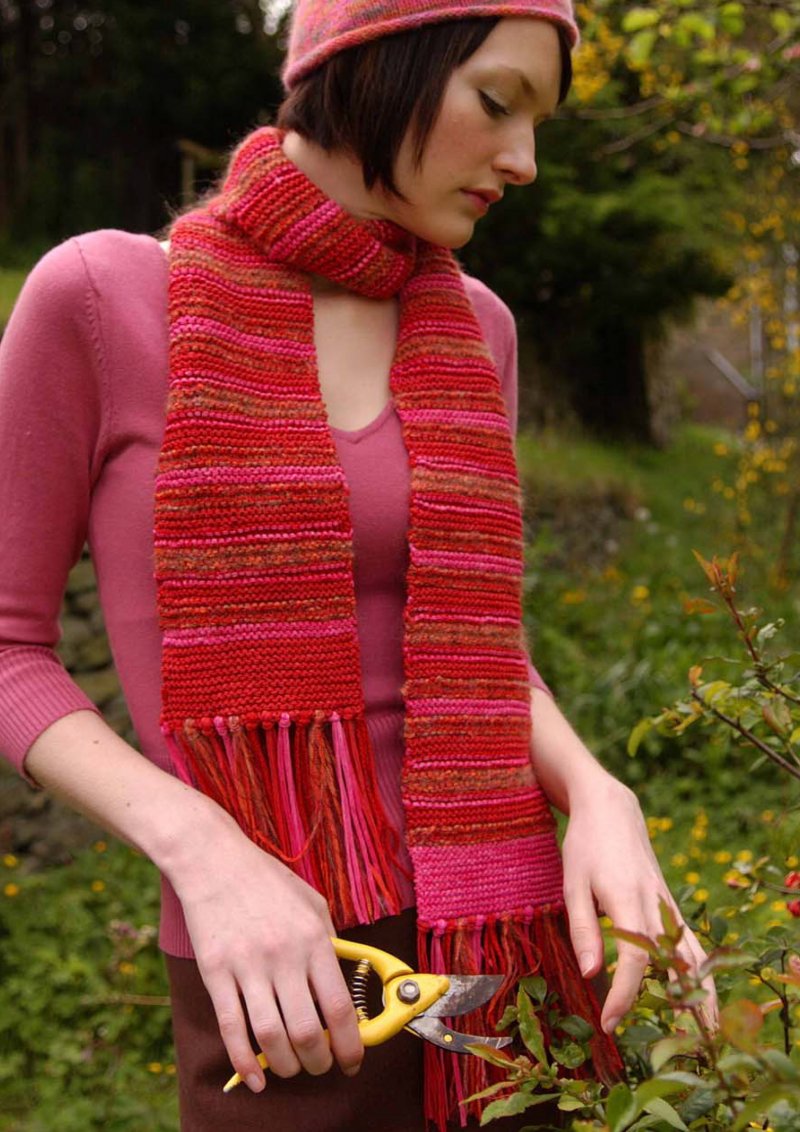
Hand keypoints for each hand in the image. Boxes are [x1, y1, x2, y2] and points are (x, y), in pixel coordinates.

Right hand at [167, 807, 362, 1091]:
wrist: (213, 860)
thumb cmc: (267, 881)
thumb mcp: (312, 903)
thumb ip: (329, 944)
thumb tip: (341, 987)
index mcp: (313, 939)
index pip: (338, 1007)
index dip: (351, 1044)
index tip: (353, 1060)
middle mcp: (282, 956)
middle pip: (307, 1032)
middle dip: (320, 1062)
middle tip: (323, 1066)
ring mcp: (246, 967)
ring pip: (271, 1038)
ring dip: (287, 1066)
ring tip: (294, 1068)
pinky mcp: (215, 974)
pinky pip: (232, 1029)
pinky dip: (244, 1062)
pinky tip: (256, 1078)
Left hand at [561, 774, 717, 1034]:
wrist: (611, 808)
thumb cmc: (585, 846)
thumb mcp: (573, 883)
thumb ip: (583, 928)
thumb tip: (591, 975)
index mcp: (628, 898)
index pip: (635, 958)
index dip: (624, 995)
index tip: (609, 1023)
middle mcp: (656, 904)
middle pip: (680, 962)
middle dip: (683, 1007)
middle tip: (680, 1048)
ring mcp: (669, 903)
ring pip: (697, 955)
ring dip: (704, 993)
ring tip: (706, 1033)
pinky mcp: (671, 903)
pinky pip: (692, 943)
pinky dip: (700, 973)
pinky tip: (698, 997)